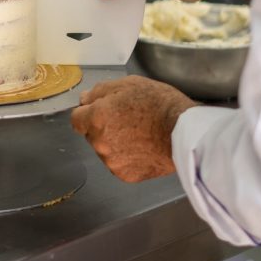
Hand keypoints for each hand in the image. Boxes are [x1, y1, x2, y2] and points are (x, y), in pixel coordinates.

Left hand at [71, 75, 194, 181]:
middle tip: (126, 119)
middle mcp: (99, 143)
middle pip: (91, 134)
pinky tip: (143, 147)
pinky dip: (127, 157)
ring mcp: (112, 162)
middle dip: (102, 126)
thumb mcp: (129, 84)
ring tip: (138, 134)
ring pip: (105, 150)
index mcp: (97, 118)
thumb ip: (100, 91)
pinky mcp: (126, 176)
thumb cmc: (158, 104)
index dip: (87, 112)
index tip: (101, 110)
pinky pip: (119, 164)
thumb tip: (84, 99)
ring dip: (114, 143)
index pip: (76, 119)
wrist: (184, 133)